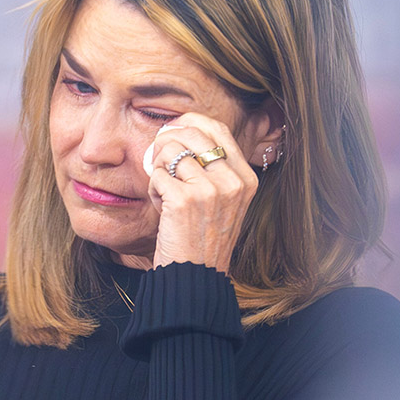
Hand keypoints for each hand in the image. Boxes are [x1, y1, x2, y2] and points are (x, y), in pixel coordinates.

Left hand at [146, 112, 258, 272]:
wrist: (194, 276)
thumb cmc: (203, 238)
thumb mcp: (224, 201)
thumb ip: (214, 168)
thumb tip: (182, 130)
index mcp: (246, 178)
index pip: (217, 129)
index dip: (190, 123)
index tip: (173, 130)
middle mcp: (233, 181)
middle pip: (192, 133)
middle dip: (167, 141)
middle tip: (159, 158)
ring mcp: (210, 190)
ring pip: (170, 151)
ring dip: (159, 168)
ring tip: (164, 191)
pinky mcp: (184, 199)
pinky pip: (157, 174)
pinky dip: (153, 189)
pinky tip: (161, 208)